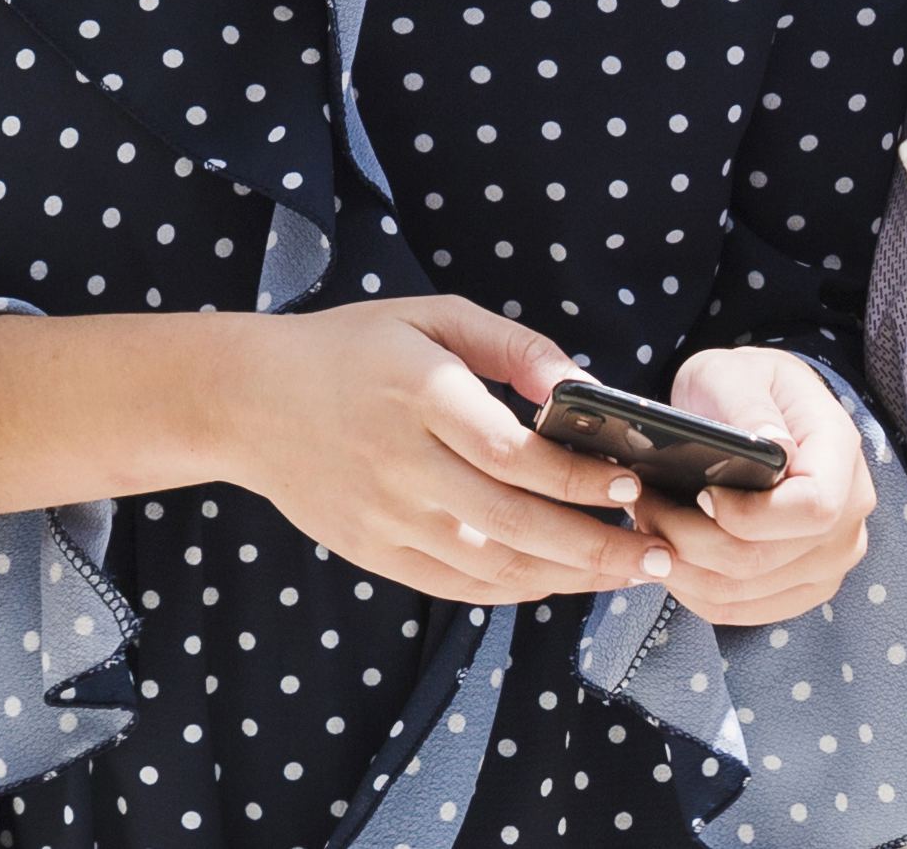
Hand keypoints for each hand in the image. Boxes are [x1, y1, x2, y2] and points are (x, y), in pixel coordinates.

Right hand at [196, 296, 672, 607]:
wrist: (249, 402)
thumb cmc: (353, 349)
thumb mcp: (431, 316)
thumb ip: (510, 344)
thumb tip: (577, 383)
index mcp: (422, 396)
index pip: (512, 454)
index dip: (577, 478)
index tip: (632, 485)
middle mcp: (403, 465)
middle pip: (512, 523)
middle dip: (594, 546)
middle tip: (657, 554)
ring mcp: (386, 518)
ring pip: (490, 565)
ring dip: (565, 576)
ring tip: (625, 573)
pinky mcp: (373, 552)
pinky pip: (455, 585)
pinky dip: (512, 590)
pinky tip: (557, 580)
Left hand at [616, 345, 876, 627]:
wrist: (763, 412)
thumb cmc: (746, 386)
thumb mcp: (736, 373)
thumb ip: (748, 405)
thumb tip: (772, 443)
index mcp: (841, 453)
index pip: (812, 508)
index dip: (749, 515)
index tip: (699, 494)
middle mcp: (849, 515)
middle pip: (766, 559)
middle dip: (691, 541)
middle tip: (644, 507)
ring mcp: (830, 559)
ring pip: (745, 591)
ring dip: (683, 567)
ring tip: (650, 526)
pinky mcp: (802, 586)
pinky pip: (742, 610)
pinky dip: (694, 591)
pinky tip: (671, 556)